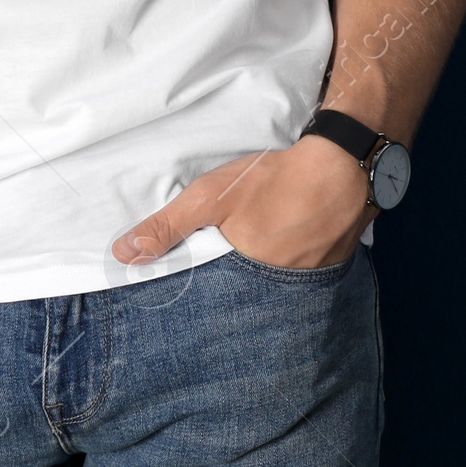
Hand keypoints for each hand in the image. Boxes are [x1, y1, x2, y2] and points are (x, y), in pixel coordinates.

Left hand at [111, 137, 370, 270]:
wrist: (342, 166)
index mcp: (244, 282)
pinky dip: (282, 264)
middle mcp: (277, 294)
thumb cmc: (273, 182)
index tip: (176, 293)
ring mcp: (305, 284)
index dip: (193, 292)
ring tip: (246, 255)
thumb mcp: (210, 198)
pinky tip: (279, 245)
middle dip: (224, 287)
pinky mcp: (325, 270)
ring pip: (267, 287)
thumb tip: (122, 254)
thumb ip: (167, 227)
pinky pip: (294, 277)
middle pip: (239, 295)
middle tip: (215, 267)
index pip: (208, 299)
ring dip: (254, 276)